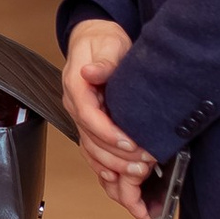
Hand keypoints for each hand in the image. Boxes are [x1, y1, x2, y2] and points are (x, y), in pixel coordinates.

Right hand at [63, 17, 159, 215]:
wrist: (95, 40)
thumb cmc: (103, 41)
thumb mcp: (108, 45)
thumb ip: (103, 62)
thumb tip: (91, 72)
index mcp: (76, 86)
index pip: (88, 116)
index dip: (108, 134)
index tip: (131, 144)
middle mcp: (75, 105)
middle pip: (90, 139)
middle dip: (117, 156)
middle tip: (144, 164)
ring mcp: (80, 117)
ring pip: (91, 150)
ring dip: (114, 165)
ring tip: (139, 173)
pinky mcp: (89, 124)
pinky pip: (92, 150)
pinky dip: (103, 166)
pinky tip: (118, 178)